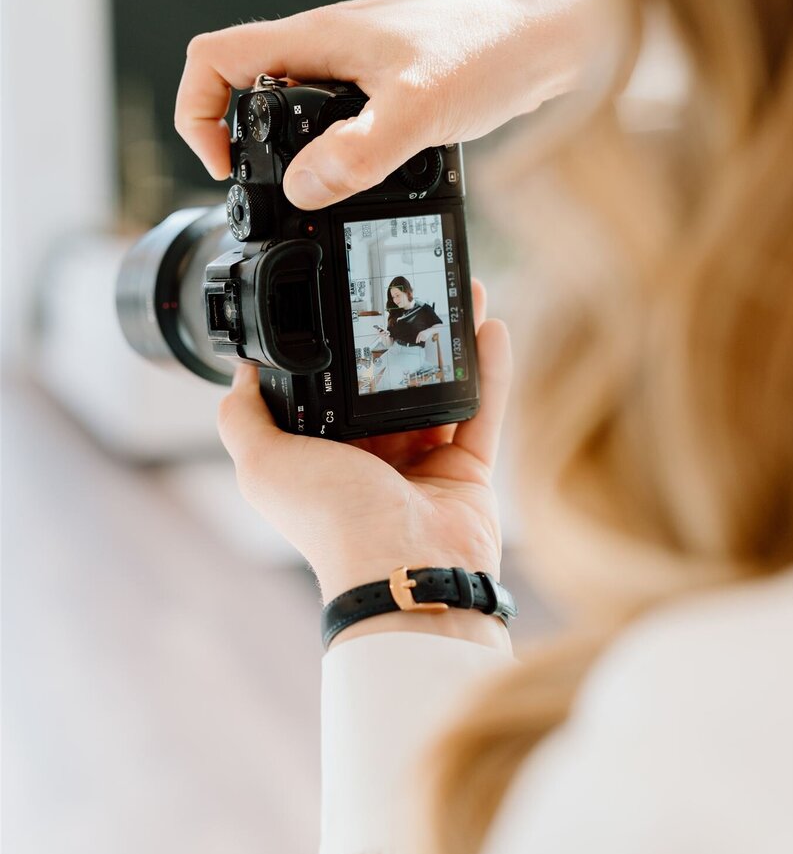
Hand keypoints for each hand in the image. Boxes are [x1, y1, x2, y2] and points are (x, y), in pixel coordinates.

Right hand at [174, 0, 600, 205]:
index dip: (198, 113)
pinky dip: (341, 154)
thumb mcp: (420, 108)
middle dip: (246, 145)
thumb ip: (357, 152)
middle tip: (274, 195)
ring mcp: (361, 64)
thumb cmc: (493, 48)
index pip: (214, 58)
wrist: (556, 32)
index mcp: (317, 37)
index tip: (225, 166)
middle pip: (248, 89)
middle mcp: (330, 47)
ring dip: (296, 154)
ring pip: (298, 109)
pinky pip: (343, 119)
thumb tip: (302, 188)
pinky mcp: (393, 84)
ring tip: (320, 197)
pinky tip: (371, 181)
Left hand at [216, 281, 511, 646]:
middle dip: (404, 334)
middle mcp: (373, 456)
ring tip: (461, 290)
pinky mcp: (468, 468)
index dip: (344, 343)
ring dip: (452, 339)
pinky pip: (482, 409)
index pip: (332, 387)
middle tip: (415, 286)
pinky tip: (491, 325)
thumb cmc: (332, 521)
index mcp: (323, 452)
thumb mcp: (264, 464)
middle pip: (392, 381)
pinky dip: (490, 370)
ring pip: (440, 387)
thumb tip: (241, 372)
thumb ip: (244, 418)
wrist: (406, 567)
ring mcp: (424, 461)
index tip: (354, 297)